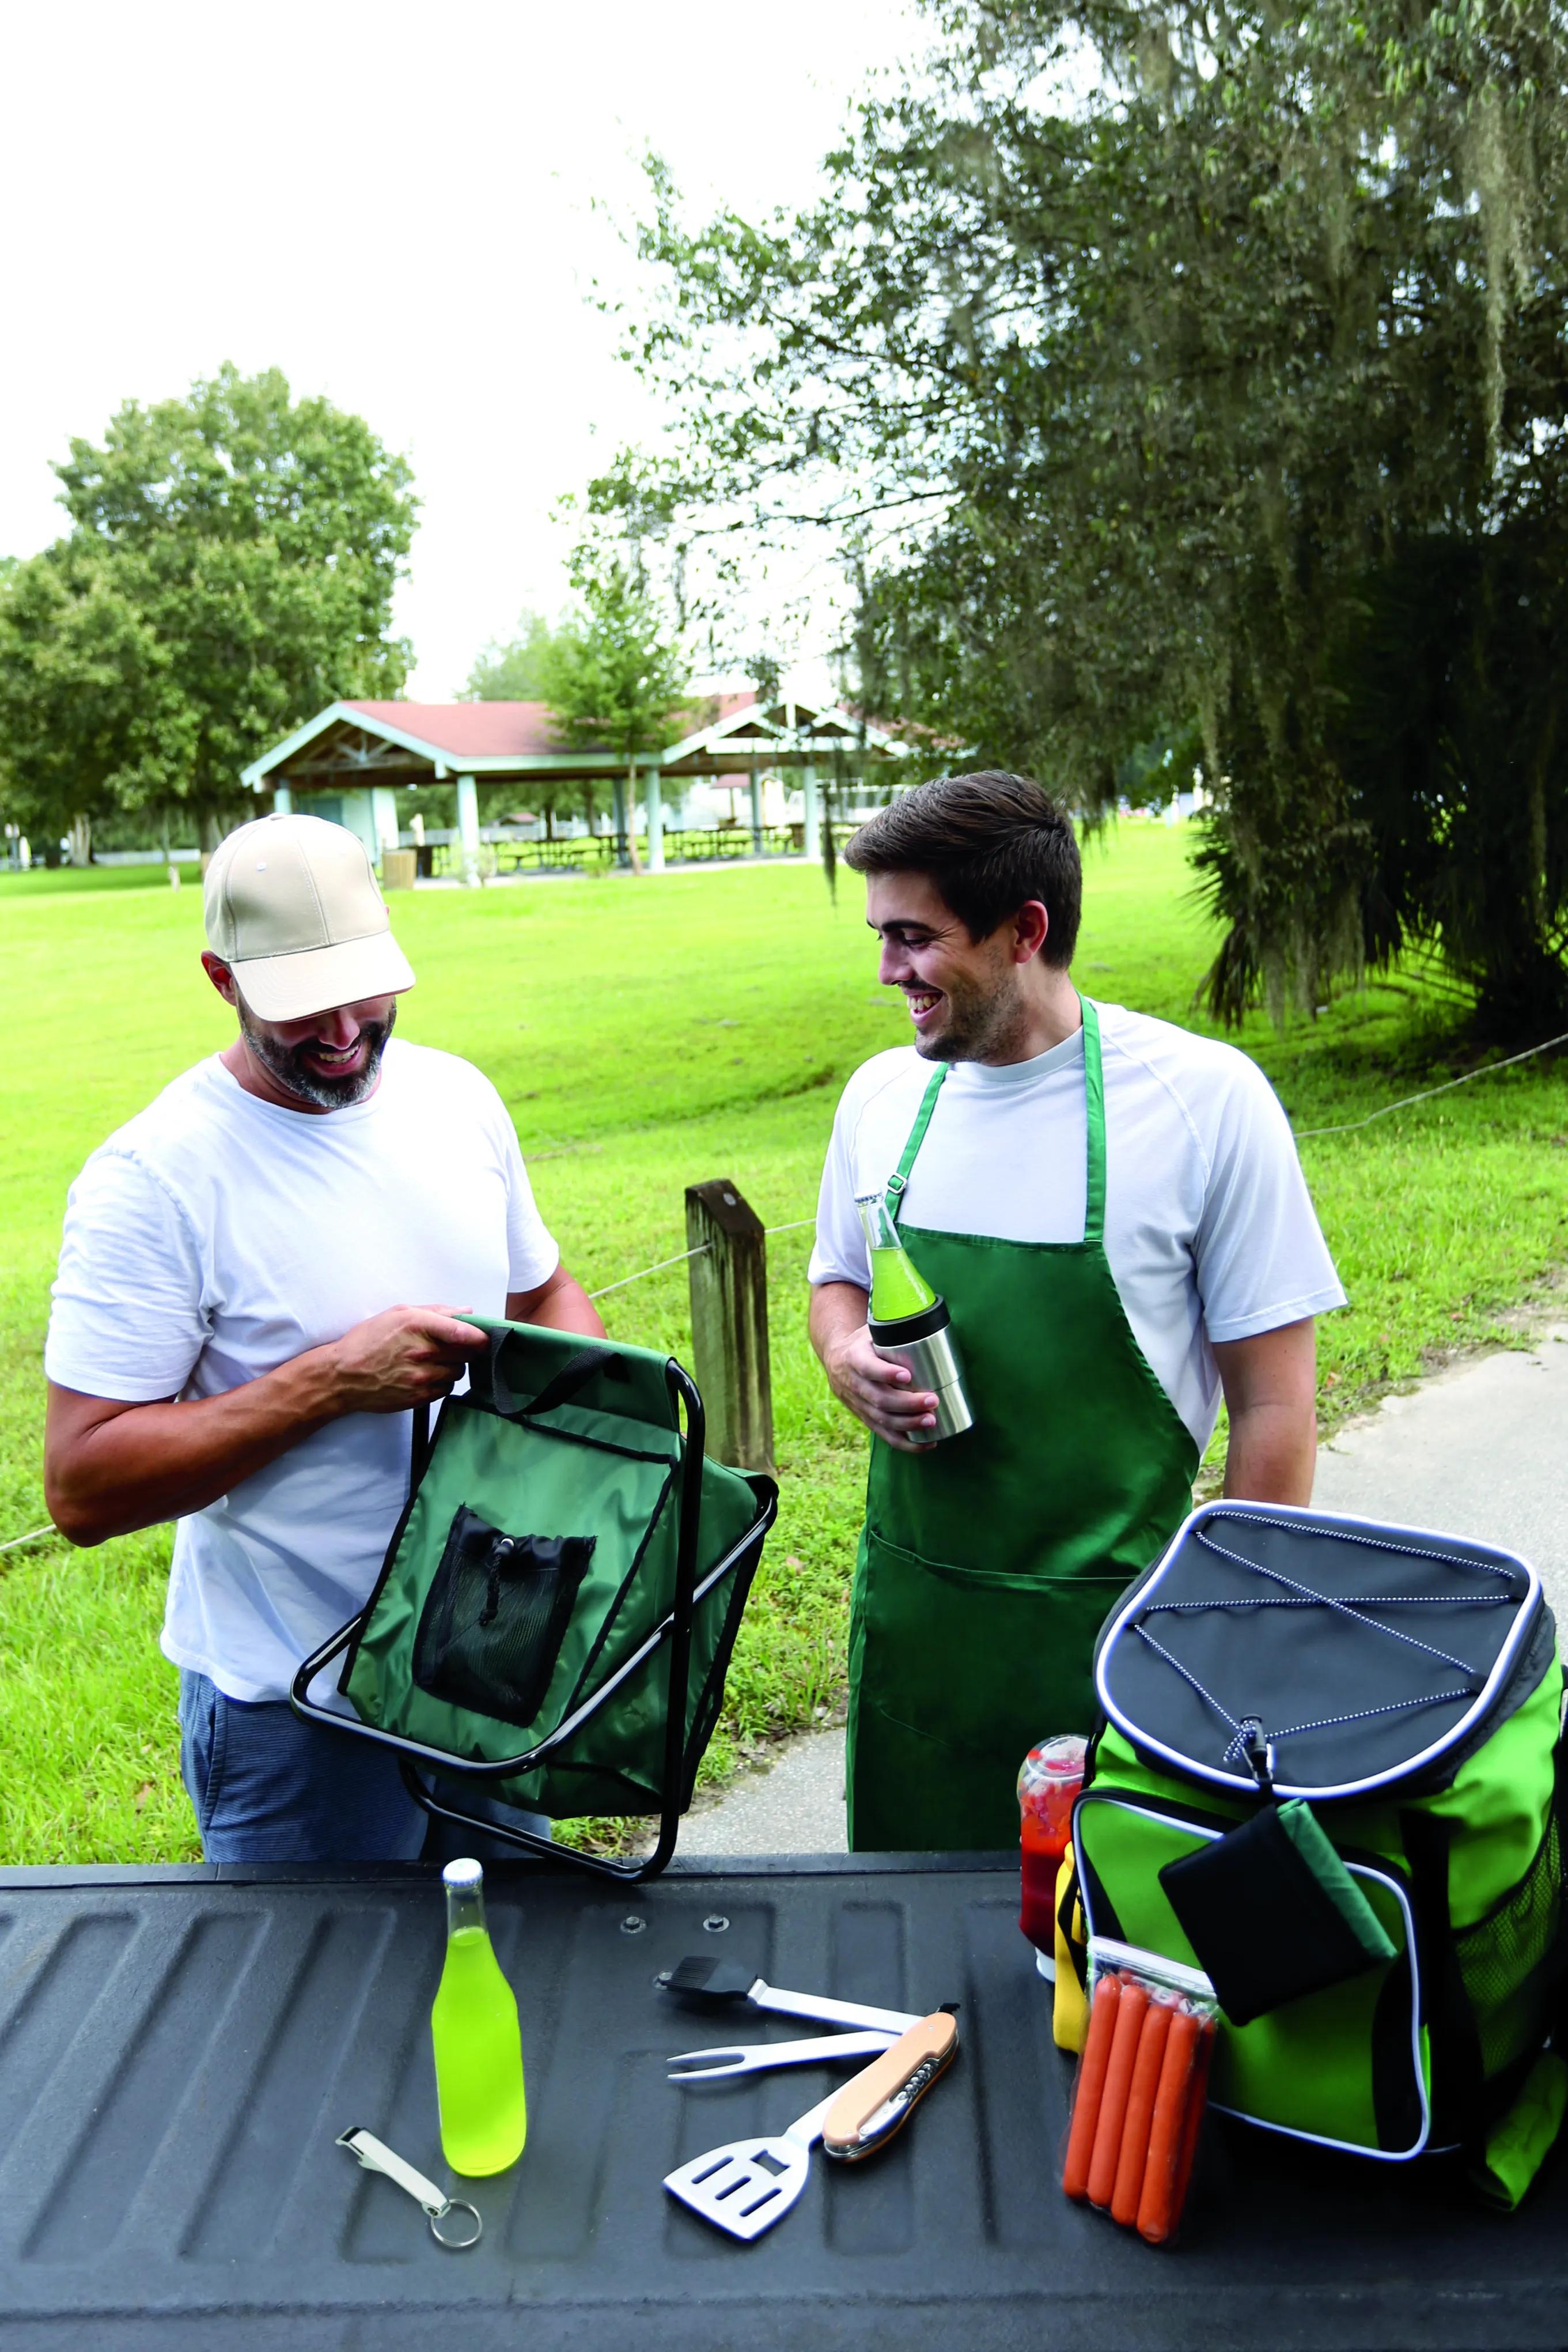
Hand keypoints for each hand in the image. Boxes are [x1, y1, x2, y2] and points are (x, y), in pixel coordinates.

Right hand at [323, 1306, 486, 1413]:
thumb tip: (465, 1312)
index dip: (480, 1335)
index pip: (463, 1332)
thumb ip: (435, 1311)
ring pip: (458, 1372)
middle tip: (453, 1347)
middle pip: (466, 1353)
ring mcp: (422, 1377)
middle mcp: (422, 1352)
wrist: (343, 1376)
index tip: (485, 1337)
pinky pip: (445, 1389)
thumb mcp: (397, 1314)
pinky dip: (442, 1382)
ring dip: (453, 1366)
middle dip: (464, 1349)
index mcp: (417, 1326)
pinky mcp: (419, 1397)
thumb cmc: (367, 1342)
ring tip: (434, 1361)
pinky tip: (426, 1375)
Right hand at [822, 1322, 939, 1449]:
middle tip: (932, 1400)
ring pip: (881, 1419)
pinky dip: (905, 1443)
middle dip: (906, 1403)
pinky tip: (926, 1444)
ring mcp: (856, 1404)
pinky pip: (883, 1435)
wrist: (836, 1357)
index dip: (885, 1373)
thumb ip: (892, 1331)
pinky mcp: (864, 1418)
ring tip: (931, 1421)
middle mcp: (851, 1382)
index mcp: (852, 1357)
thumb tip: (926, 1323)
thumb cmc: (863, 1341)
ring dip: (908, 1424)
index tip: (907, 1375)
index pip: (867, 1367)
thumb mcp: (871, 1330)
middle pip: (878, 1398)